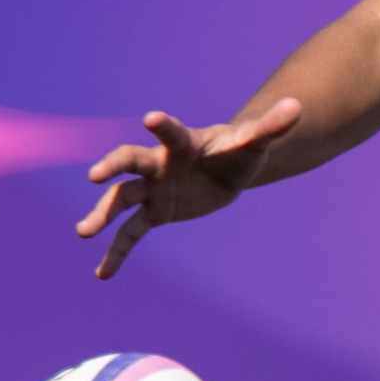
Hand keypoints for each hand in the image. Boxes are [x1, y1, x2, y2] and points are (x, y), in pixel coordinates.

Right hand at [76, 98, 301, 278]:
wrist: (226, 171)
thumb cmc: (238, 151)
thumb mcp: (255, 142)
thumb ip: (270, 127)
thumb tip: (297, 106)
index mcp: (182, 144)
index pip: (170, 133)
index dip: (162, 126)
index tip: (151, 118)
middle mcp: (158, 164)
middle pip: (130, 163)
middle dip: (113, 167)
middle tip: (95, 176)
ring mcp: (152, 189)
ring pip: (121, 200)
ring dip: (102, 215)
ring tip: (83, 231)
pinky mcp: (154, 213)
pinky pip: (131, 234)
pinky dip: (117, 254)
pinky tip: (103, 274)